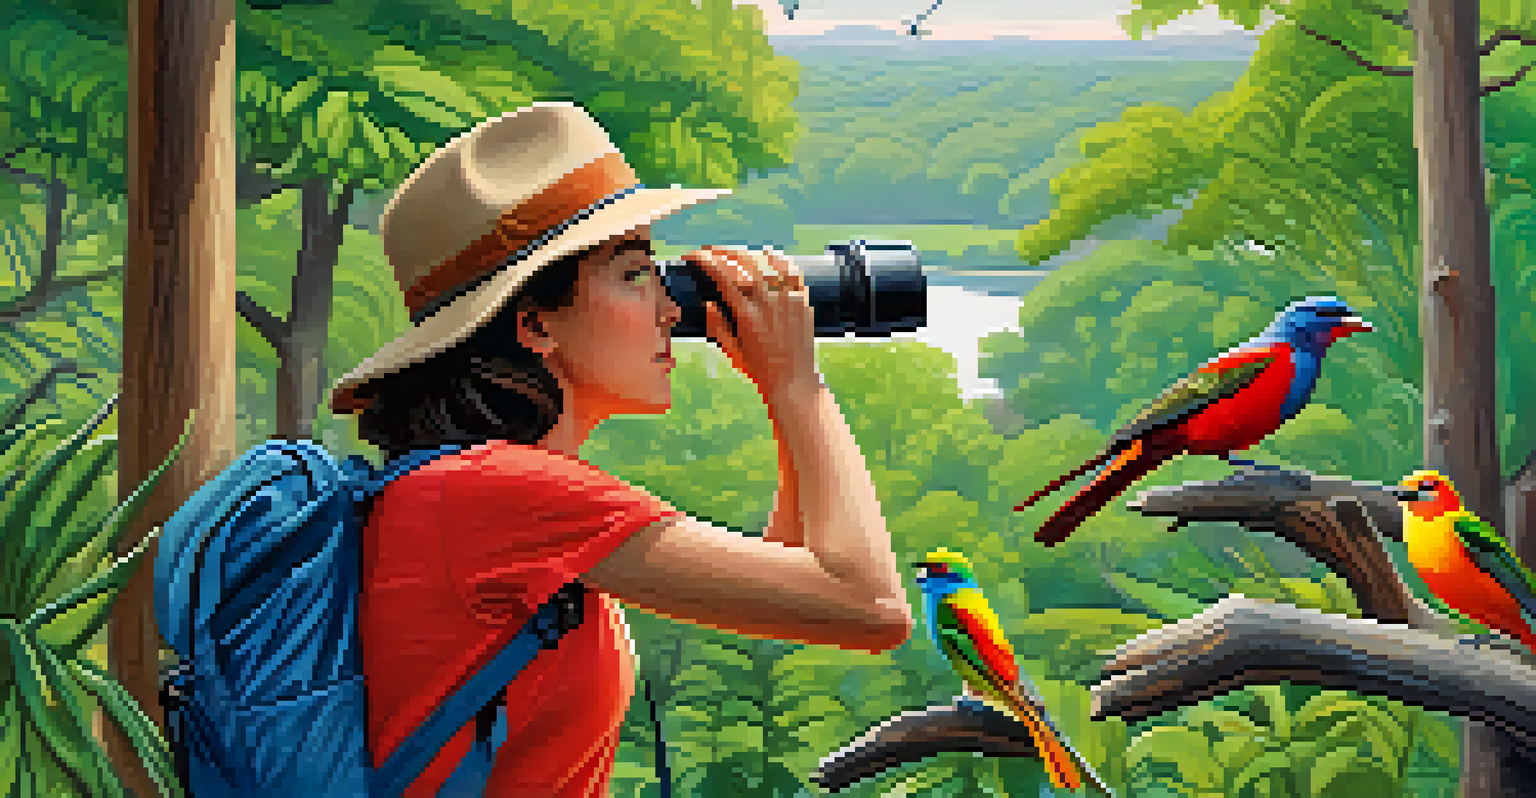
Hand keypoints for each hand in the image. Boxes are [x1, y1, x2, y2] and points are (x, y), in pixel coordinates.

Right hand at [681, 246, 817, 397]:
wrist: (794, 380)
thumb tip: (708, 302)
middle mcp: (768, 301)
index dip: (705, 261)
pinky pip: (790, 269)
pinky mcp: (802, 299)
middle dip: (721, 252)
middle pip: (743, 262)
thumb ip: (717, 325)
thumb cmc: (760, 369)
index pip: (723, 276)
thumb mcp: (731, 351)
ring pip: (765, 261)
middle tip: (708, 251)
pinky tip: (766, 254)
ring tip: (732, 253)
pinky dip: (776, 258)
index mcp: (747, 314)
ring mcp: (788, 297)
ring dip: (745, 253)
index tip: (692, 256)